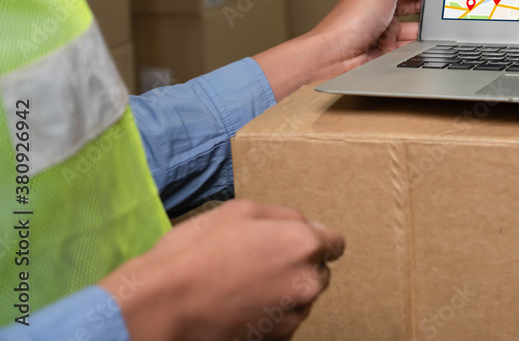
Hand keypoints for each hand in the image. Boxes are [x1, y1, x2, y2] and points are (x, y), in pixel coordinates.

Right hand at [100, 199, 344, 340]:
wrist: (162, 306)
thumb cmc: (196, 251)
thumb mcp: (241, 211)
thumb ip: (284, 217)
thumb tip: (309, 225)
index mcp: (303, 244)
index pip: (335, 243)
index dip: (315, 240)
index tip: (292, 243)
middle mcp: (307, 282)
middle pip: (319, 272)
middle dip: (299, 266)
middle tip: (260, 263)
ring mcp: (293, 315)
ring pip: (302, 299)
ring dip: (285, 292)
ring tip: (245, 286)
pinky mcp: (276, 340)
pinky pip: (284, 322)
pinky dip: (271, 315)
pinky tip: (240, 307)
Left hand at [253, 0, 429, 100]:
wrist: (336, 55)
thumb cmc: (349, 20)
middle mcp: (378, 3)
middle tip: (438, 0)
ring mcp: (382, 25)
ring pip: (412, 22)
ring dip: (417, 25)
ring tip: (420, 26)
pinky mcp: (386, 45)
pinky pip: (407, 41)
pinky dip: (411, 42)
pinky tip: (406, 42)